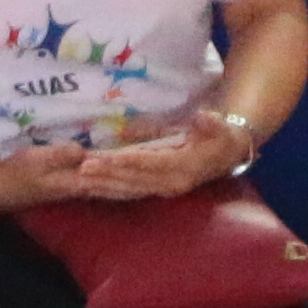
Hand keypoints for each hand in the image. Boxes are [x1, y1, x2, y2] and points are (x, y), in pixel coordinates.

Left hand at [49, 124, 240, 200]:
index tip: (110, 157)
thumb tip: (203, 116)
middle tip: (83, 168)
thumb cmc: (221, 137)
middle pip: (134, 180)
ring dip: (104, 185)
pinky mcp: (154, 189)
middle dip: (108, 175)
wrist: (227, 156)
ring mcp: (162, 189)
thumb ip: (211, 123)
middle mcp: (171, 183)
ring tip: (80, 179)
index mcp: (184, 168)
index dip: (131, 161)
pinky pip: (129, 191)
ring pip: (128, 189)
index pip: (153, 164)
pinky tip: (91, 187)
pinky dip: (109, 190)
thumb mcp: (220, 127)